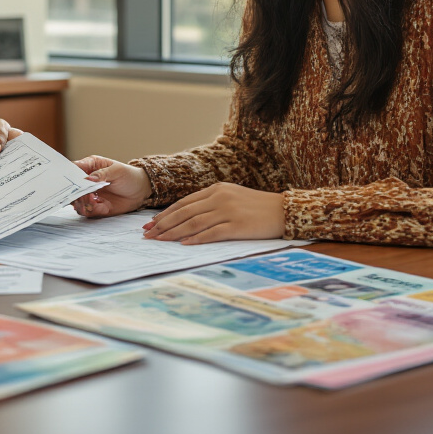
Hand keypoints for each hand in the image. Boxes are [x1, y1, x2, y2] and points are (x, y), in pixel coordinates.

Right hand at [71, 156, 151, 217]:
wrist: (141, 191)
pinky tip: (102, 206)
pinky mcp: (96, 206)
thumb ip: (102, 174)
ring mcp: (90, 194)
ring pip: (76, 201)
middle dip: (75, 193)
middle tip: (86, 195)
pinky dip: (92, 210)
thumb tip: (88, 178)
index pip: (73, 169)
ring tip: (94, 201)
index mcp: (90, 166)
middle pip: (71, 188)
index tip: (70, 182)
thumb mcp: (117, 171)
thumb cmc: (129, 176)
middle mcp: (87, 181)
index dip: (68, 175)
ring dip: (83, 203)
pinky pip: (87, 211)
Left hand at [142, 183, 284, 244]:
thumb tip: (188, 218)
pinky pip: (212, 233)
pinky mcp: (238, 226)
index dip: (166, 214)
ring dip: (173, 233)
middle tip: (148, 234)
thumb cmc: (257, 206)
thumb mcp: (232, 196)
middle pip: (184, 212)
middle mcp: (219, 198)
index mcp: (216, 189)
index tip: (151, 223)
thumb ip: (211, 203)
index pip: (184, 203)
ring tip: (159, 241)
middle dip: (163, 224)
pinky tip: (184, 244)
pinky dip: (196, 239)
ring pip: (194, 222)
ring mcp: (228, 211)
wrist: (284, 210)